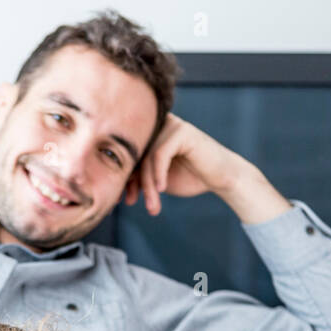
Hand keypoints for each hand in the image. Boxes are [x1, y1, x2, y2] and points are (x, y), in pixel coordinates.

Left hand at [123, 113, 247, 215]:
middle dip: (131, 182)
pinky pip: (160, 154)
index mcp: (148, 133)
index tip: (122, 200)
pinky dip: (158, 174)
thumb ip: (136, 176)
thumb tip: (109, 184)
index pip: (127, 155)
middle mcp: (157, 125)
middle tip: (132, 203)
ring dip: (148, 185)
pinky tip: (162, 190)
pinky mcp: (181, 130)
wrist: (221, 178)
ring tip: (153, 205)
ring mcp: (169, 125)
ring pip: (146, 157)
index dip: (123, 178)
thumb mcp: (156, 179)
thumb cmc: (189, 177)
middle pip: (134, 155)